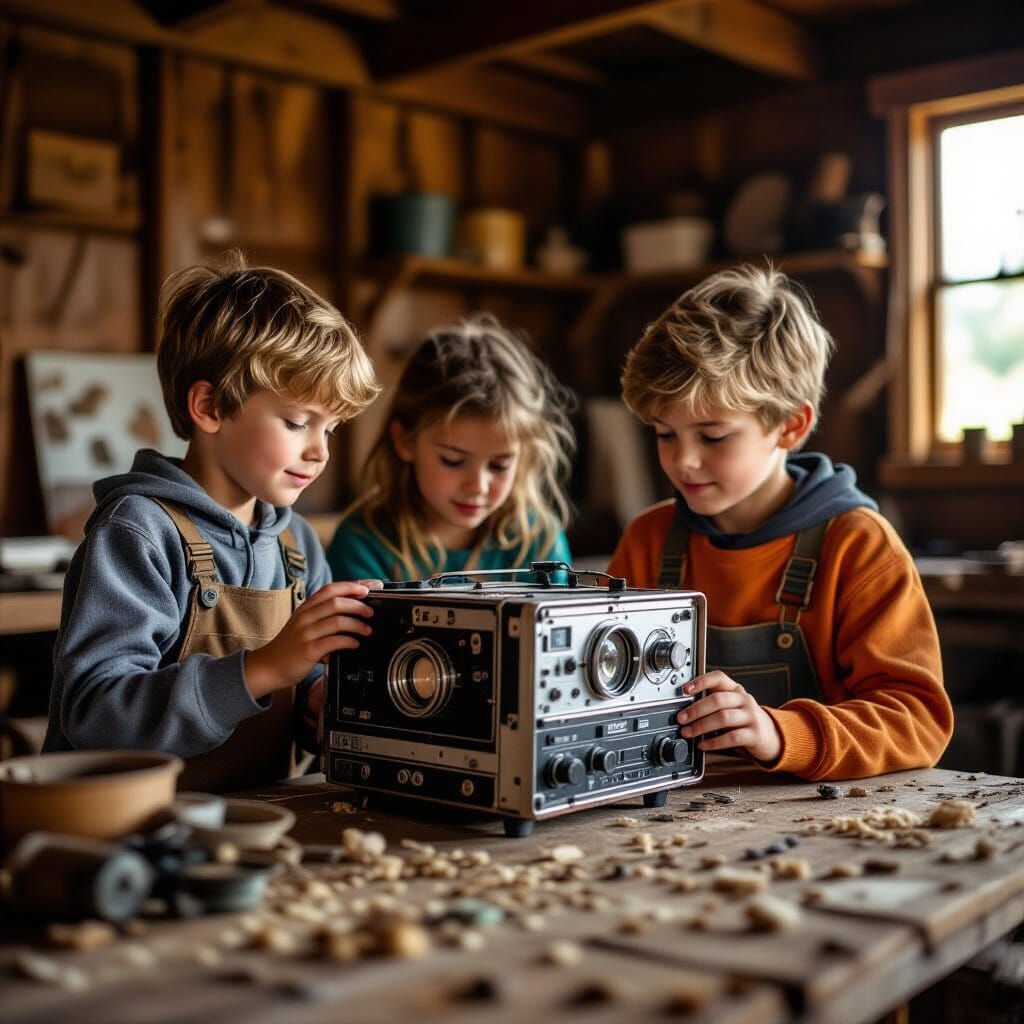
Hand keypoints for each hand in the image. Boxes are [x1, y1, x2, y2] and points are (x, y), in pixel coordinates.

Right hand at [245, 581, 373, 698]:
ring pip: (337, 621)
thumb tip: (354, 608)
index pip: (330, 589)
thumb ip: (323, 615)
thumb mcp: (304, 624)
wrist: (268, 667)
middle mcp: (305, 617)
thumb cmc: (291, 646)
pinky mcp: (308, 650)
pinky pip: (333, 642)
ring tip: (367, 630)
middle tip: (371, 611)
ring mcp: (306, 633)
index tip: (370, 586)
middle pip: (336, 602)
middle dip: (358, 605)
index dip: (352, 586)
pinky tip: (355, 644)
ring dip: (357, 624)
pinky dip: (348, 641)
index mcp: (306, 608)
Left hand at [676, 671, 781, 762]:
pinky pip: (732, 737)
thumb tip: (684, 709)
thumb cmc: (744, 719)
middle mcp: (744, 700)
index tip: (685, 690)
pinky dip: (714, 742)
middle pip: (718, 700)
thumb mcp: (731, 705)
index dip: (701, 681)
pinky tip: (703, 745)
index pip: (719, 678)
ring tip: (688, 732)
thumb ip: (713, 702)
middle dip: (696, 709)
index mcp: (735, 689)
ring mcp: (751, 717)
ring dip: (701, 726)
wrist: (771, 735)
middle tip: (681, 718)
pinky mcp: (755, 735)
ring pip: (723, 718)